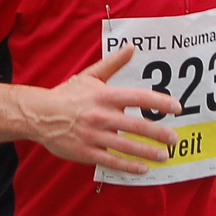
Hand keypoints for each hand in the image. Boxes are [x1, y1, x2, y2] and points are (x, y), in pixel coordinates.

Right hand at [20, 46, 182, 173]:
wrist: (39, 115)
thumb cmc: (67, 95)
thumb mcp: (90, 76)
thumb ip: (113, 63)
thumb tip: (132, 46)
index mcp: (104, 96)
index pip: (138, 98)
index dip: (159, 102)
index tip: (176, 108)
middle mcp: (101, 116)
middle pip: (137, 126)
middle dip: (159, 133)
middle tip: (175, 139)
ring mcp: (93, 136)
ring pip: (126, 146)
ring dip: (148, 152)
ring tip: (165, 156)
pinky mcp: (86, 152)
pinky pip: (111, 161)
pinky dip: (129, 166)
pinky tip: (143, 169)